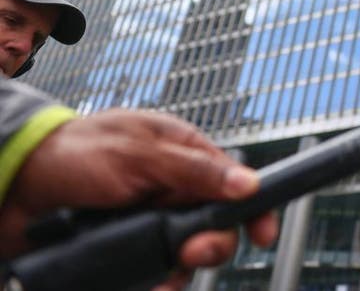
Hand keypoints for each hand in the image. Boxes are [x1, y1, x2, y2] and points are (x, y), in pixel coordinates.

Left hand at [0, 108, 278, 289]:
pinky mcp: (127, 248)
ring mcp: (149, 221)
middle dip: (210, 246)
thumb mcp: (138, 156)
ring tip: (162, 277)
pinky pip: (154, 272)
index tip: (262, 234)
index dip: (253, 209)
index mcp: (182, 155)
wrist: (13, 186)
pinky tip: (150, 287)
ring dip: (179, 271)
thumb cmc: (71, 154)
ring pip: (185, 255)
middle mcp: (170, 190)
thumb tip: (247, 182)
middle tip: (192, 253)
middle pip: (214, 226)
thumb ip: (193, 170)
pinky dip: (156, 283)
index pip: (234, 182)